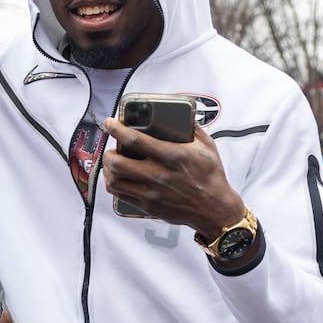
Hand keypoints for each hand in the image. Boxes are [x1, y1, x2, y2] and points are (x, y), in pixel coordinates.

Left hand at [101, 117, 243, 239]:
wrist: (215, 209)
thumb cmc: (211, 177)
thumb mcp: (206, 146)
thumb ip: (192, 127)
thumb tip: (181, 113)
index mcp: (171, 156)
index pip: (135, 140)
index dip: (117, 129)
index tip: (110, 123)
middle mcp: (158, 175)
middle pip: (117, 162)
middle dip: (107, 152)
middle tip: (111, 148)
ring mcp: (151, 192)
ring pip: (114, 181)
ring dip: (107, 169)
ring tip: (111, 163)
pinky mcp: (148, 206)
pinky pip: (119, 195)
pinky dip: (113, 184)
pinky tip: (117, 178)